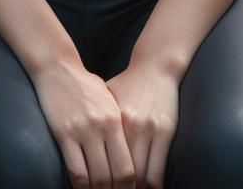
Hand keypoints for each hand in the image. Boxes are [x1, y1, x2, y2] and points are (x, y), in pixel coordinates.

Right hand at [31, 57, 137, 186]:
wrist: (57, 66)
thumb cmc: (85, 84)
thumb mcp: (108, 100)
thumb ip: (118, 124)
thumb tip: (126, 152)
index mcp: (116, 120)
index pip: (129, 166)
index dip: (130, 187)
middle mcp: (102, 127)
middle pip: (114, 176)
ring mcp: (82, 131)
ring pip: (95, 178)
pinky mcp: (63, 133)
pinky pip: (74, 170)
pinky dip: (80, 185)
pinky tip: (82, 188)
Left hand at [104, 61, 179, 188]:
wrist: (154, 66)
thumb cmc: (127, 83)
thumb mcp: (106, 98)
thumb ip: (96, 119)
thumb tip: (78, 141)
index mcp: (108, 119)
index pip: (100, 162)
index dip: (97, 183)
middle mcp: (126, 126)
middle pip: (119, 174)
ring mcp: (146, 130)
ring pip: (139, 177)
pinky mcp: (164, 132)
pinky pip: (158, 170)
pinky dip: (153, 186)